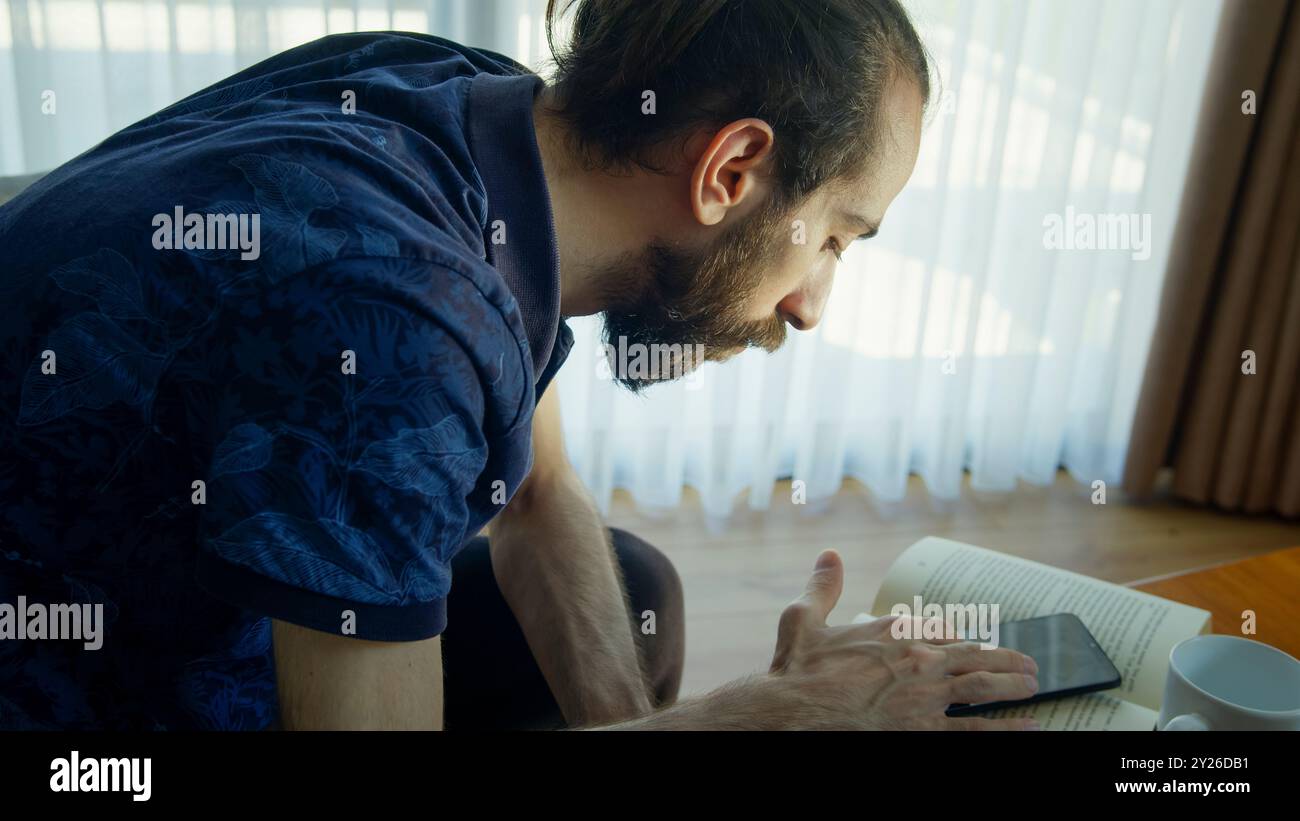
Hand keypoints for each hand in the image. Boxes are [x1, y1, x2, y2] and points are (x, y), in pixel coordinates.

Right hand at [763, 549, 1040, 729]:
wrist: (793, 711)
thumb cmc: (796, 670)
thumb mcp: (803, 617)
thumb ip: (823, 586)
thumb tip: (829, 555)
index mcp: (892, 631)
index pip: (941, 629)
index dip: (961, 638)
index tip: (975, 643)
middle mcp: (917, 658)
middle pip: (974, 656)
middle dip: (1006, 660)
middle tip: (1029, 665)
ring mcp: (925, 695)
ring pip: (983, 687)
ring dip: (1013, 687)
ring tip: (1033, 688)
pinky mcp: (924, 728)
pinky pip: (975, 728)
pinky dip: (1006, 727)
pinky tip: (1028, 725)